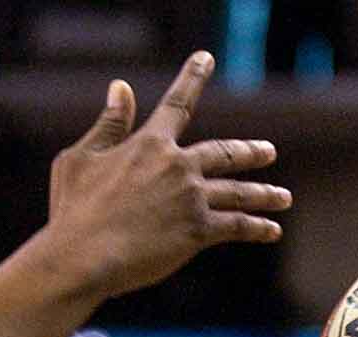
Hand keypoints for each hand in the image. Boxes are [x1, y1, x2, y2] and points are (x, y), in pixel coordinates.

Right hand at [41, 50, 290, 301]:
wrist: (85, 256)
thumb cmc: (75, 211)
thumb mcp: (81, 158)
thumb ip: (109, 125)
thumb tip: (120, 88)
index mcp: (149, 144)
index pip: (177, 103)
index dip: (192, 78)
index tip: (206, 59)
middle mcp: (178, 165)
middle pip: (224, 153)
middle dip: (250, 153)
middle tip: (269, 152)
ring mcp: (191, 198)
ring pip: (239, 192)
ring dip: (264, 194)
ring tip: (283, 197)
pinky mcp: (198, 231)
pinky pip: (237, 226)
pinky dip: (258, 227)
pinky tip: (273, 230)